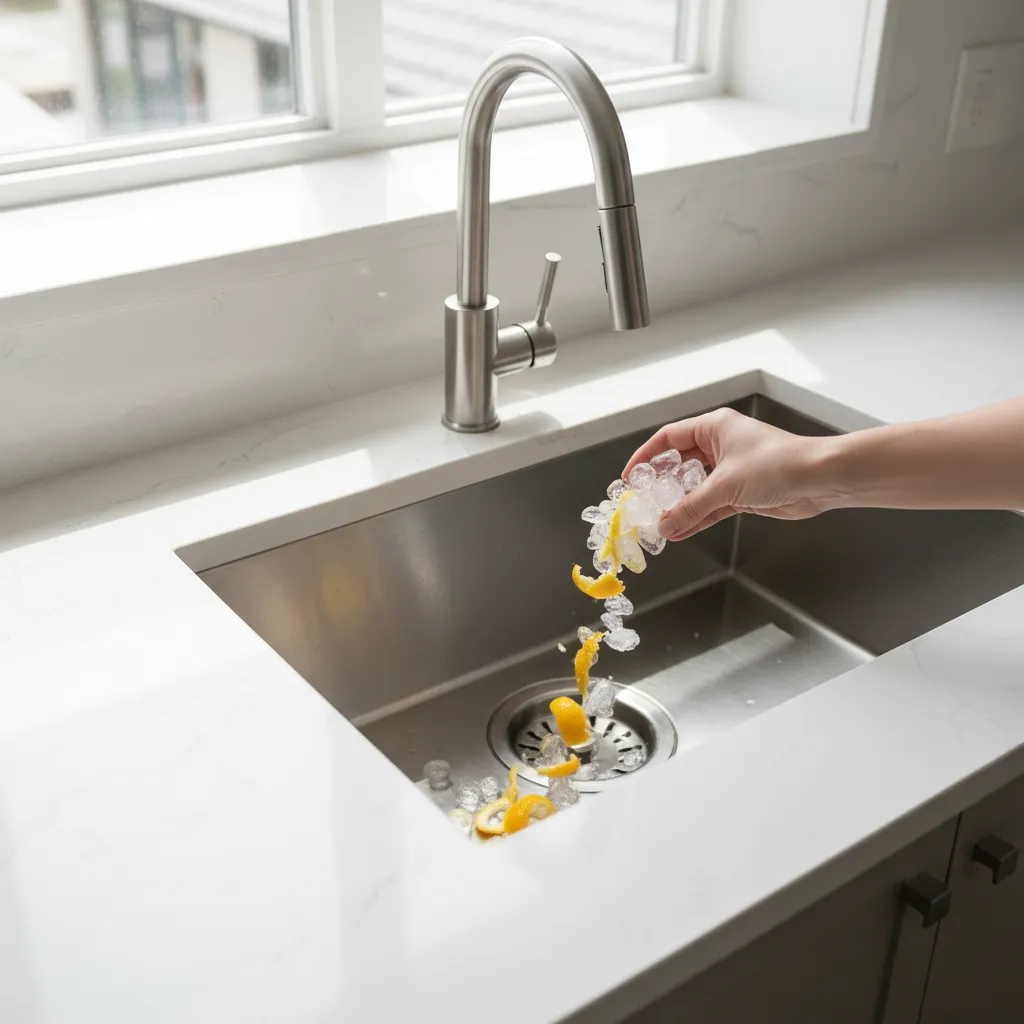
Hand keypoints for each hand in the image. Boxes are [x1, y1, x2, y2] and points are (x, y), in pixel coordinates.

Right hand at [623, 407, 833, 541]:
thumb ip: (690, 507)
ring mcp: (731, 470)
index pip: (668, 439)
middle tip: (642, 504)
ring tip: (658, 523)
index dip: (646, 457)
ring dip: (679, 506)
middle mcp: (720, 446)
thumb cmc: (777, 464)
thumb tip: (663, 525)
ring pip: (695, 488)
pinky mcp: (742, 492)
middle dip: (661, 486)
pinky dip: (697, 517)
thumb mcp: (725, 485)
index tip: (630, 477)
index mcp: (714, 428)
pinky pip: (711, 505)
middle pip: (680, 465)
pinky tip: (680, 531)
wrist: (820, 479)